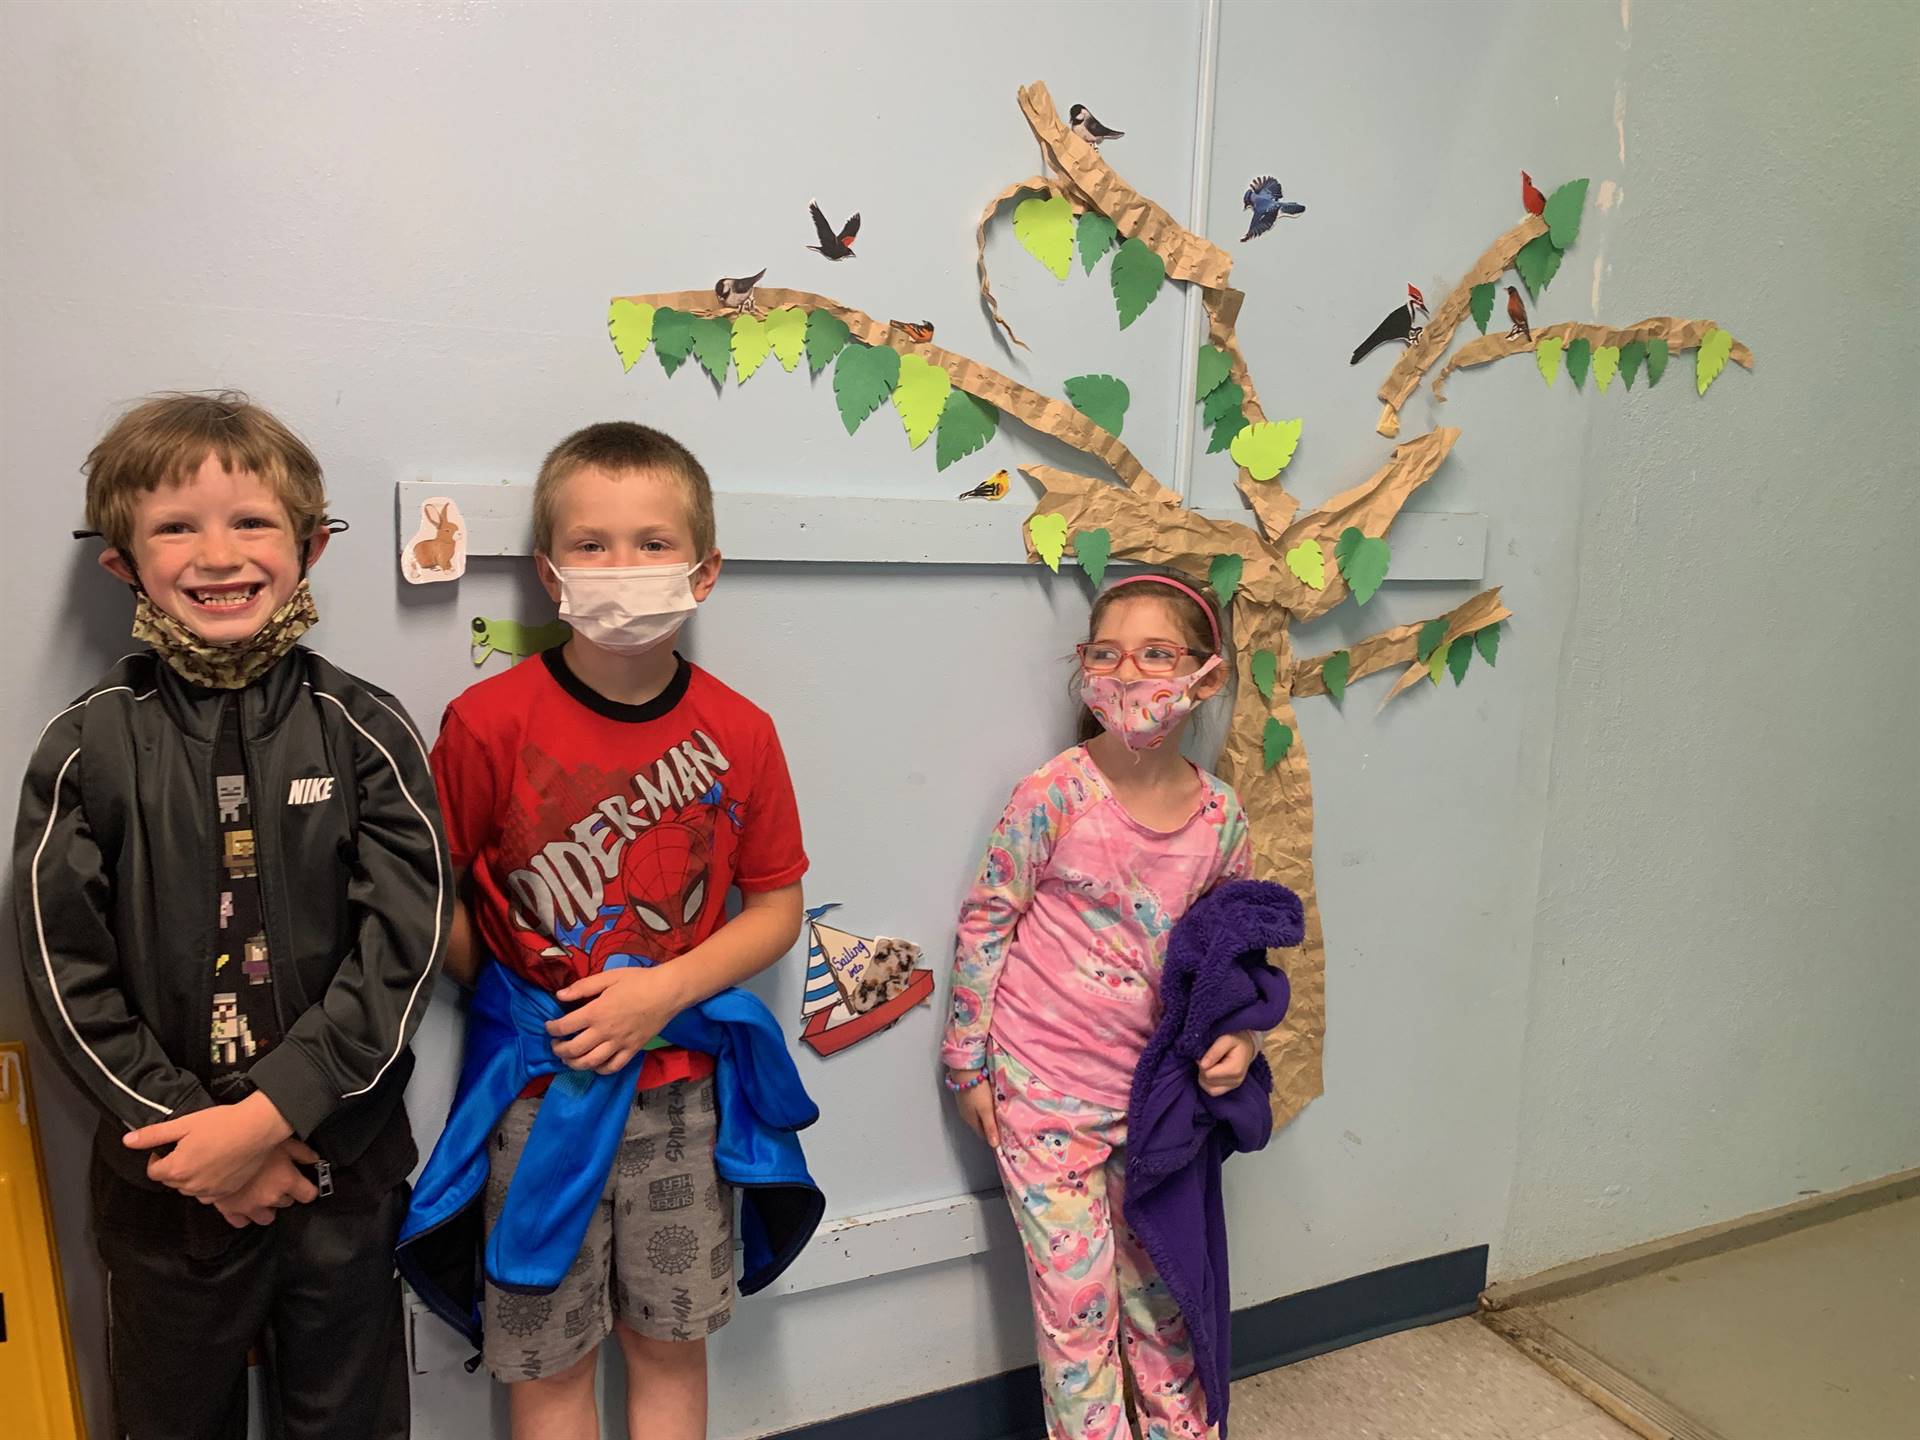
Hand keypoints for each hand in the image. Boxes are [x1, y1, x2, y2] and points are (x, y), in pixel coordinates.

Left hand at [124, 1092, 292, 1199]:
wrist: (258, 1128)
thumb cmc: (222, 1123)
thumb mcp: (184, 1124)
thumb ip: (153, 1135)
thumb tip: (128, 1140)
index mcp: (176, 1169)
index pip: (153, 1171)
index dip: (159, 1157)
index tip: (173, 1145)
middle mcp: (191, 1186)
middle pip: (171, 1181)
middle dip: (175, 1166)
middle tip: (191, 1146)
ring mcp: (210, 1191)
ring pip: (189, 1188)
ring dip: (191, 1176)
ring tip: (206, 1154)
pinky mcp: (226, 1192)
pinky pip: (208, 1193)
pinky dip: (208, 1182)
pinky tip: (219, 1164)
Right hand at [210, 1140, 322, 1226]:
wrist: (219, 1144)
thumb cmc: (255, 1139)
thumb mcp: (285, 1140)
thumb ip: (304, 1153)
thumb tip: (315, 1161)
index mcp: (287, 1180)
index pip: (308, 1195)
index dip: (308, 1189)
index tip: (305, 1186)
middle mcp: (271, 1197)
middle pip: (286, 1203)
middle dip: (284, 1194)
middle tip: (276, 1181)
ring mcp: (249, 1206)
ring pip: (266, 1217)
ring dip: (267, 1207)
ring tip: (261, 1194)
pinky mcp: (229, 1210)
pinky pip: (241, 1222)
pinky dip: (245, 1215)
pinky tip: (245, 1203)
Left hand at [549, 966, 682, 1073]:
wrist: (667, 992)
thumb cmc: (638, 981)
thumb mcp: (609, 977)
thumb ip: (583, 987)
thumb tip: (559, 995)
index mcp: (596, 1012)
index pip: (565, 1026)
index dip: (552, 1028)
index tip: (549, 1026)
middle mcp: (604, 1032)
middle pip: (574, 1049)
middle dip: (559, 1049)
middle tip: (556, 1044)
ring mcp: (619, 1044)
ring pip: (590, 1063)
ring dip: (574, 1063)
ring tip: (569, 1058)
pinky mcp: (632, 1050)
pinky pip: (612, 1067)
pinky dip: (600, 1070)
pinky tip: (594, 1065)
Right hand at [949, 1070, 999, 1147]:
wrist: (965, 1071)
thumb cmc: (978, 1092)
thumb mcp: (986, 1110)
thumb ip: (990, 1127)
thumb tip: (994, 1146)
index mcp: (970, 1121)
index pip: (983, 1134)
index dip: (993, 1136)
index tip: (1004, 1136)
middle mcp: (965, 1115)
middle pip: (980, 1125)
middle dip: (991, 1126)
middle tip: (1004, 1124)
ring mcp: (964, 1104)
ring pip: (978, 1115)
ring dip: (987, 1115)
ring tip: (999, 1113)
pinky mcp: (965, 1094)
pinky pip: (975, 1106)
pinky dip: (983, 1106)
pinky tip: (989, 1101)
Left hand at [1198, 1031, 1258, 1096]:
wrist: (1247, 1046)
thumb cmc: (1236, 1041)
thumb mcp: (1225, 1040)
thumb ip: (1214, 1052)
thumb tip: (1202, 1064)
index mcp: (1235, 1070)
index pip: (1209, 1074)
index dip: (1202, 1064)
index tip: (1205, 1055)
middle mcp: (1235, 1081)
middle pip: (1208, 1081)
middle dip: (1203, 1070)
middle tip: (1207, 1059)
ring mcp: (1233, 1086)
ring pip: (1209, 1089)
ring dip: (1204, 1077)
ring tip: (1210, 1065)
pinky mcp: (1230, 1088)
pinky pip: (1213, 1092)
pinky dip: (1208, 1083)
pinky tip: (1211, 1072)